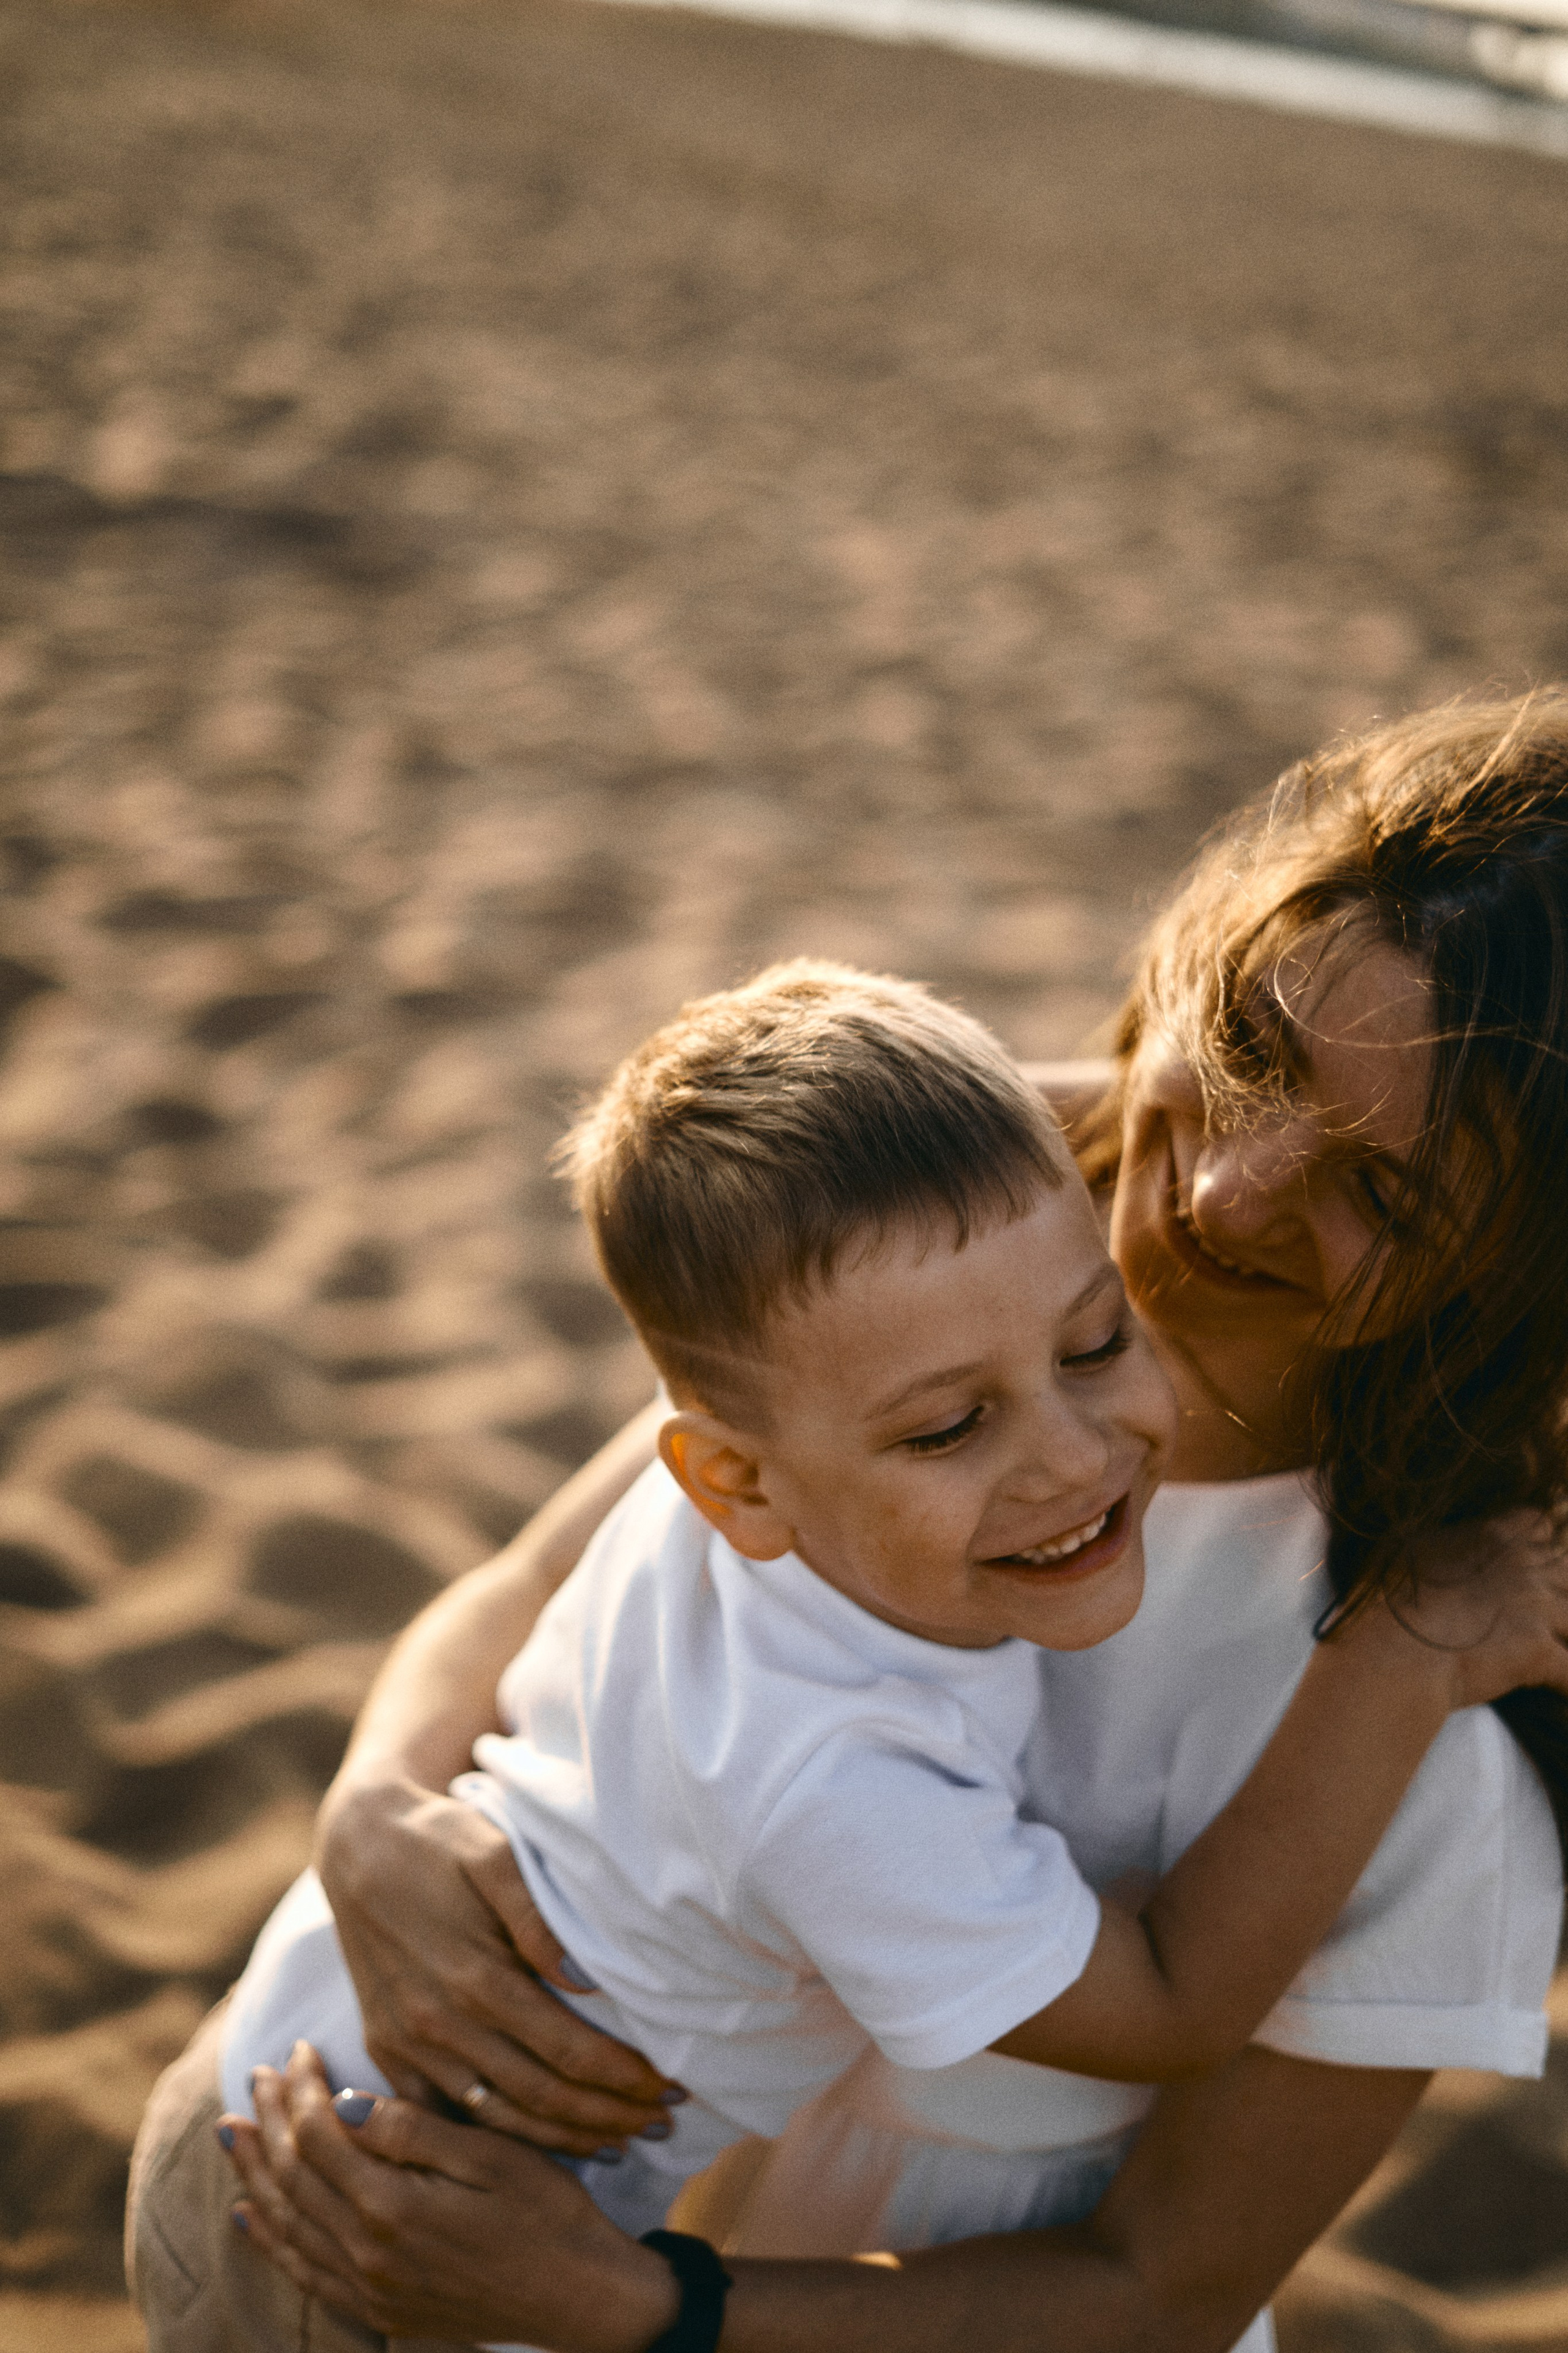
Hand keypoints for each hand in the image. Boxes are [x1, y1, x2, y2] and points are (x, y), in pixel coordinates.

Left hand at [221, 2043, 676, 2352]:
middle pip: (295, 2176)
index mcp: (393, 2206)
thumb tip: (345, 2102)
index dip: (303, 2087)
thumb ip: (413, 2131)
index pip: (321, 2135)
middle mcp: (367, 2253)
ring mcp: (369, 2288)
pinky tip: (250, 2215)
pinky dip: (271, 2240)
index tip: (299, 2047)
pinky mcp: (380, 2309)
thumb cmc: (546, 2213)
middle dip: (271, 2118)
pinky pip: (305, 2272)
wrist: (580, 2299)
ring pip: (288, 2223)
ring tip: (234, 2131)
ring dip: (257, 2172)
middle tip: (256, 2073)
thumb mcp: (491, 2156)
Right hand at [316, 1772, 676, 2152]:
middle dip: (609, 2118)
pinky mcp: (387, 2052)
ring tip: (621, 2143)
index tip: (672, 2087)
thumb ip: (538, 1918)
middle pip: (541, 2098)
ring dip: (563, 2140)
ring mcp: (408, 2046)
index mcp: (475, 1980)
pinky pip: (444, 2118)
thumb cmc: (439, 1842)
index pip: (568, 2052)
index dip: (625, 2079)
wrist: (359, 1844)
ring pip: (498, 2120)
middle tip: (664, 2122)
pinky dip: (497, 2140)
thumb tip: (584, 1981)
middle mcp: (440, 2025)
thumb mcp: (493, 1855)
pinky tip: (538, 2146)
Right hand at [1370, 1511, 1567, 1707]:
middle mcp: (1525, 1567)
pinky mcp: (1538, 1653)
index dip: (1539, 1542)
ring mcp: (1537, 1609)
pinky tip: (1559, 1690)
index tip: (1528, 1558)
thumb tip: (1435, 1543)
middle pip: (1567, 1570)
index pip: (1540, 1523)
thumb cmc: (1386, 1598)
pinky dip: (1566, 1683)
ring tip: (1551, 1648)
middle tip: (1536, 1612)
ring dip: (1563, 1633)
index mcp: (1495, 1535)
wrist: (1391, 1648)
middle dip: (1558, 1591)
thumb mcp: (1410, 1548)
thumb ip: (1443, 1542)